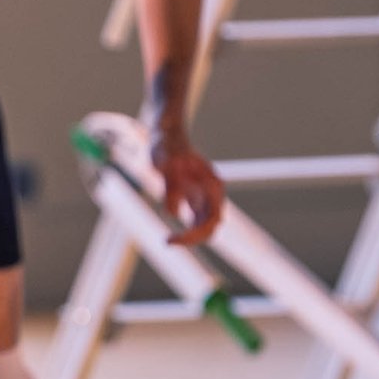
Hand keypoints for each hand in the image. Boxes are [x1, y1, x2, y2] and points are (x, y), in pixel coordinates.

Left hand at [151, 127, 224, 245]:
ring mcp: (205, 197)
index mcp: (212, 185)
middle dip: (192, 238)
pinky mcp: (195, 200)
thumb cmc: (166, 146)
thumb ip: (170, 186)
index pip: (212, 219)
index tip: (174, 239)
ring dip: (189, 237)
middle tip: (168, 242)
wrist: (167, 135)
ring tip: (169, 240)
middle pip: (211, 226)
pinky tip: (171, 237)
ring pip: (204, 227)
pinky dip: (186, 232)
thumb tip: (174, 213)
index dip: (196, 234)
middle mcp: (213, 193)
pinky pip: (196, 223)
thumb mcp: (165, 164)